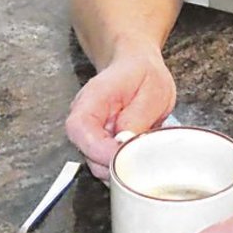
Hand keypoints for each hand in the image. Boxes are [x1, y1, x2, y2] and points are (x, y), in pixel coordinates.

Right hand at [64, 50, 175, 178]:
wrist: (136, 67)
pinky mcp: (99, 144)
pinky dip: (124, 163)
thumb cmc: (144, 74)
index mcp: (93, 98)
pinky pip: (107, 163)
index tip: (125, 157)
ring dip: (121, 164)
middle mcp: (84, 117)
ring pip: (98, 164)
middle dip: (115, 162)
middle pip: (87, 153)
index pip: (80, 129)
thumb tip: (125, 143)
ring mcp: (90, 133)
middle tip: (143, 154)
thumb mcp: (153, 89)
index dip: (99, 150)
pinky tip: (138, 148)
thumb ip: (138, 116)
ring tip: (143, 146)